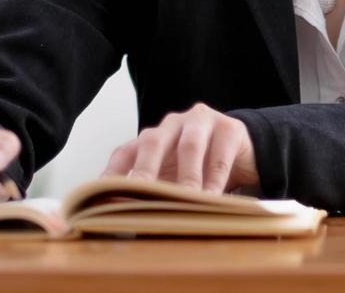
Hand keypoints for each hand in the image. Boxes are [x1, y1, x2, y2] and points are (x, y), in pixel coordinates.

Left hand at [103, 102, 258, 193]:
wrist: (243, 152)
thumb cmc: (200, 168)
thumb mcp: (173, 179)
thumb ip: (154, 192)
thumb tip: (126, 221)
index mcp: (153, 137)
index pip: (126, 151)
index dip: (112, 172)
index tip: (101, 195)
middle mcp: (172, 124)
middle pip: (153, 142)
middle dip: (145, 170)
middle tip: (140, 194)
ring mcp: (201, 122)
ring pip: (189, 146)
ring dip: (186, 176)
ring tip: (185, 200)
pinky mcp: (229, 128)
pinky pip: (220, 155)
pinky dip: (215, 179)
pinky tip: (211, 198)